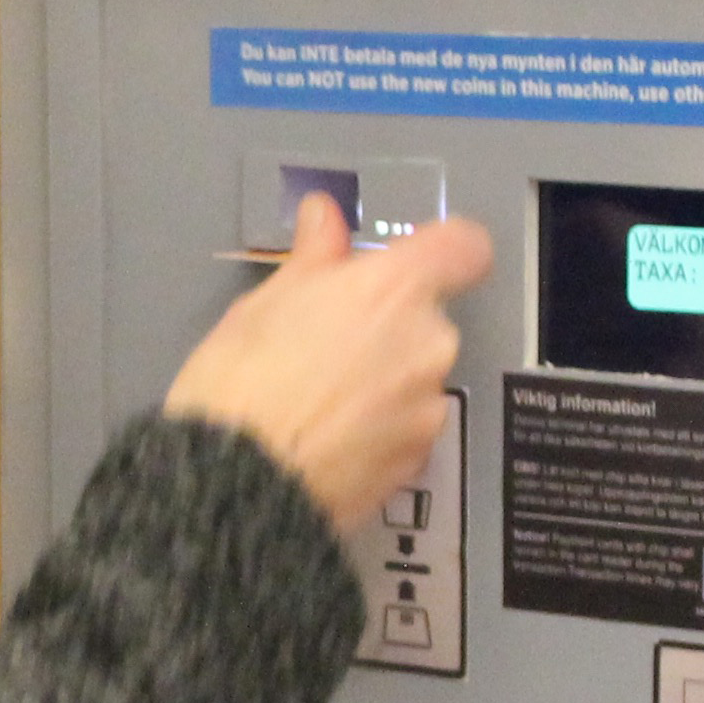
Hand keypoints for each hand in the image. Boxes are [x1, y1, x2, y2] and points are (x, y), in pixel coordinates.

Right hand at [166, 196, 496, 539]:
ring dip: (384, 379)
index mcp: (394, 289)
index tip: (408, 262)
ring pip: (416, 375)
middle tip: (326, 342)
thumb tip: (325, 217)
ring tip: (320, 400)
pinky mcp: (417, 459)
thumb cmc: (242, 383)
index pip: (464, 247)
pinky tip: (330, 439)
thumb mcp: (264, 304)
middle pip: (428, 318)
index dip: (441, 251)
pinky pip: (407, 427)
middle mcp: (428, 342)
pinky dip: (380, 427)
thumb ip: (313, 257)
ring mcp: (427, 405)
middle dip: (387, 325)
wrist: (239, 485)